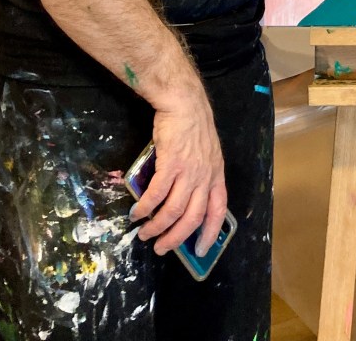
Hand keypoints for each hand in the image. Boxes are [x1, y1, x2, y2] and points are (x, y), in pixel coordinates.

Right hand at [130, 95, 226, 256]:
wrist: (185, 104)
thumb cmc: (193, 127)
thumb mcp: (207, 154)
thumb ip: (201, 175)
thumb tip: (185, 197)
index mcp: (216, 175)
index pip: (218, 210)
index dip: (211, 233)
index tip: (200, 251)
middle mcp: (205, 177)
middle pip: (193, 218)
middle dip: (176, 238)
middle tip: (161, 249)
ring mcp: (189, 172)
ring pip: (173, 211)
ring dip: (157, 227)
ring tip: (145, 234)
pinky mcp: (171, 165)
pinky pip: (156, 195)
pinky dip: (145, 208)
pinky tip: (137, 213)